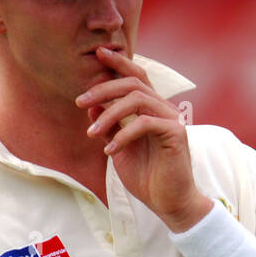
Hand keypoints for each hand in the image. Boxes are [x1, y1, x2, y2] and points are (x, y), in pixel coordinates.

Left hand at [76, 47, 211, 230]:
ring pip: (137, 99)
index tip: (98, 53)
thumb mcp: (119, 148)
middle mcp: (164, 109)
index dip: (119, 62)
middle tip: (79, 101)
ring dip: (108, 114)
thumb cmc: (147, 177)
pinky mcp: (176, 134)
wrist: (169, 203)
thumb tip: (91, 105)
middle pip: (133, 82)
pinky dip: (122, 135)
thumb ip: (109, 125)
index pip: (137, 76)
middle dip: (103, 88)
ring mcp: (172, 119)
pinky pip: (144, 123)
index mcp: (152, 109)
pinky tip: (109, 150)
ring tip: (91, 133)